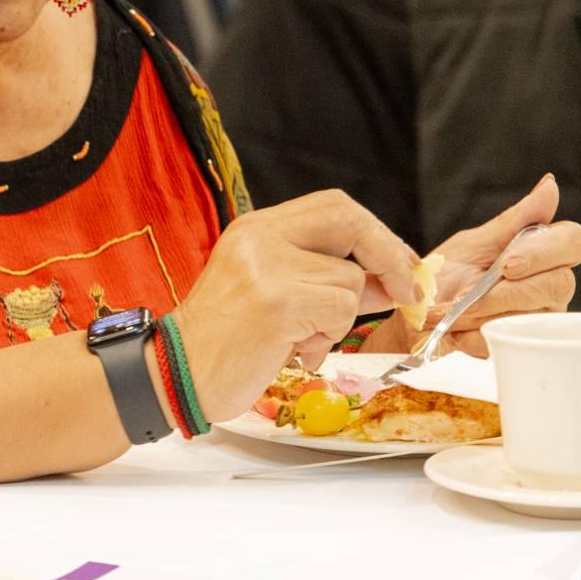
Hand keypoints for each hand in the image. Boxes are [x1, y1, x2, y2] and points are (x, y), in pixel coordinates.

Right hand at [171, 190, 419, 424]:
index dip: (375, 232)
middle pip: (350, 221)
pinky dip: (329, 336)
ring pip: (350, 280)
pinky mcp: (280, 301)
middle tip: (405, 292)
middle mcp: (261, 237)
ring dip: (340, 319)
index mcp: (256, 229)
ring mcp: (269, 266)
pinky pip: (340, 310)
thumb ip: (326, 279)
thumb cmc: (223, 341)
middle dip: (388, 256)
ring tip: (302, 339)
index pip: (334, 206)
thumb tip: (390, 280)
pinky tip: (297, 350)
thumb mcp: (273, 294)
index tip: (400, 265)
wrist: (175, 373)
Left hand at [363, 175, 580, 357]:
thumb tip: (550, 185)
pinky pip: (508, 341)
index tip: (507, 263)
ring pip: (532, 317)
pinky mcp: (521, 346)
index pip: (576, 241)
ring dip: (481, 312)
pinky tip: (458, 329)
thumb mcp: (475, 242)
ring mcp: (541, 319)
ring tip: (453, 308)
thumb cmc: (447, 274)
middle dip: (504, 291)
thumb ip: (515, 220)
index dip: (546, 252)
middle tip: (467, 294)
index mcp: (543, 253)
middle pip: (560, 284)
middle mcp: (550, 285)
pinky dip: (473, 334)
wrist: (415, 313)